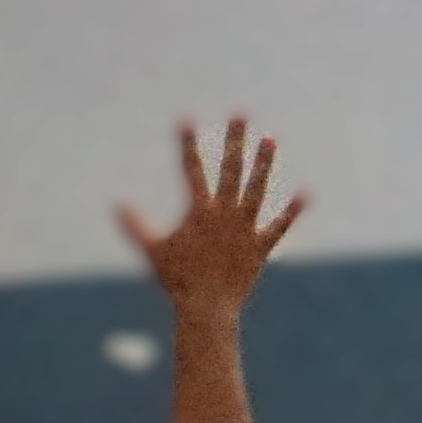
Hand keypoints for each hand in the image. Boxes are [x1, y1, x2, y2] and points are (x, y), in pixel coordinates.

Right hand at [117, 113, 307, 317]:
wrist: (206, 309)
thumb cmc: (176, 281)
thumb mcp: (152, 251)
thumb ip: (136, 226)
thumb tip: (117, 206)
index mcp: (199, 211)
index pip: (191, 170)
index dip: (187, 144)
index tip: (185, 119)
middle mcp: (224, 214)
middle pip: (230, 169)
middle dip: (235, 139)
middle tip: (240, 113)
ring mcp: (244, 228)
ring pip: (257, 189)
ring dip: (263, 164)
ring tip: (269, 139)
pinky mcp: (260, 246)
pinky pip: (278, 226)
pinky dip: (292, 212)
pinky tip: (304, 194)